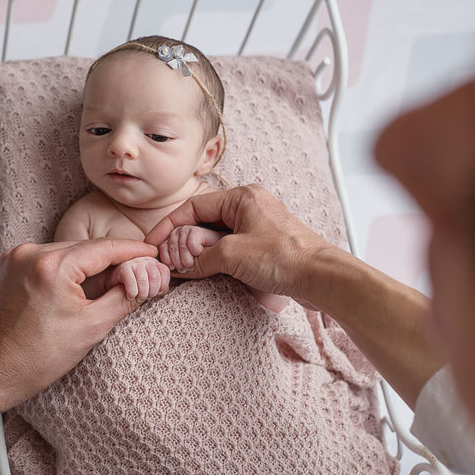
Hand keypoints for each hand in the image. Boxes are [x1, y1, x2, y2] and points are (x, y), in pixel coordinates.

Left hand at [0, 238, 157, 409]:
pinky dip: (64, 268)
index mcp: (53, 266)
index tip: (152, 254)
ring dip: (87, 265)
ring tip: (106, 286)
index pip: (105, 248)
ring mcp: (15, 256)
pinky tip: (75, 287)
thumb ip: (122, 298)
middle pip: (85, 247)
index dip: (133, 250)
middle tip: (136, 273)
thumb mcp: (90, 328)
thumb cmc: (36, 358)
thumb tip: (144, 280)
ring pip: (66, 252)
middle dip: (112, 260)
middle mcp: (31, 253)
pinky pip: (46, 258)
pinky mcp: (7, 264)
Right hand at [106, 256, 170, 300]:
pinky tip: (130, 296)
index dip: (162, 285)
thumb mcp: (148, 284)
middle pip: (155, 277)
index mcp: (153, 262)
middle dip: (152, 292)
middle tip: (146, 297)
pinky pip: (132, 283)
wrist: (112, 282)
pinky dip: (132, 293)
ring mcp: (133, 262)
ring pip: (144, 280)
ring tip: (138, 298)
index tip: (156, 293)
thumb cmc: (133, 284)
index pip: (165, 271)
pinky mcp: (123, 268)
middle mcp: (145, 259)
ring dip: (142, 294)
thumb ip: (158, 285)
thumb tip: (165, 290)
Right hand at [144, 184, 336, 307]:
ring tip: (186, 270)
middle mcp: (249, 207)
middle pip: (203, 222)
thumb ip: (199, 258)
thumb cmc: (283, 258)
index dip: (168, 226)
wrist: (322, 277)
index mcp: (241, 197)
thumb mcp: (231, 255)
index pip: (193, 206)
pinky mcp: (263, 246)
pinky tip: (205, 273)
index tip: (153, 245)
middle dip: (183, 242)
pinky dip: (214, 260)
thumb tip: (177, 266)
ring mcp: (257, 226)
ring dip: (199, 254)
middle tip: (170, 262)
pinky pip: (229, 249)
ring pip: (215, 237)